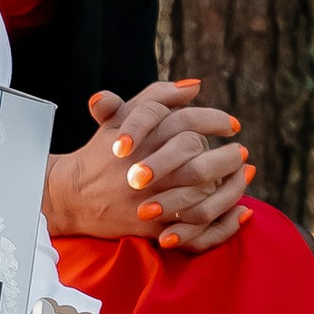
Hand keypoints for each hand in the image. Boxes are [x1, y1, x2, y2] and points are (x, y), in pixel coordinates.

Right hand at [42, 78, 253, 252]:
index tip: (231, 125)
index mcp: (138, 136)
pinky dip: (220, 222)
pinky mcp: (149, 225)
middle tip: (242, 153)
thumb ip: (157, 97)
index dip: (213, 121)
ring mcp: (147, 197)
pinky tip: (239, 211)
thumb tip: (195, 86)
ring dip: (229, 186)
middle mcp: (143, 166)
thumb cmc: (100, 153)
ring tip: (243, 176)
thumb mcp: (121, 117)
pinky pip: (192, 227)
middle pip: (195, 158)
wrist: (69, 196)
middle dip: (226, 156)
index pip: (184, 122)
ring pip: (198, 192)